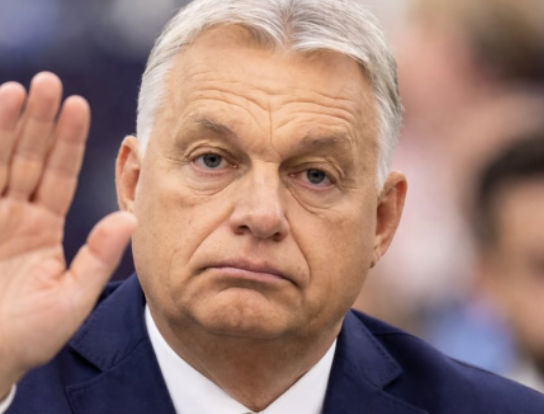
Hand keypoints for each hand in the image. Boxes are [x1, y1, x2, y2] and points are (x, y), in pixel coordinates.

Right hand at [0, 73, 136, 396]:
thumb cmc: (26, 338)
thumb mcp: (70, 299)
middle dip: (40, 122)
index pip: (58, 176)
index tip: (79, 107)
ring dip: (9, 126)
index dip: (68, 142)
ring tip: (22, 89)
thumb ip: (98, 258)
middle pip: (29, 159)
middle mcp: (14, 216)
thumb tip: (131, 220)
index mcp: (41, 230)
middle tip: (52, 83)